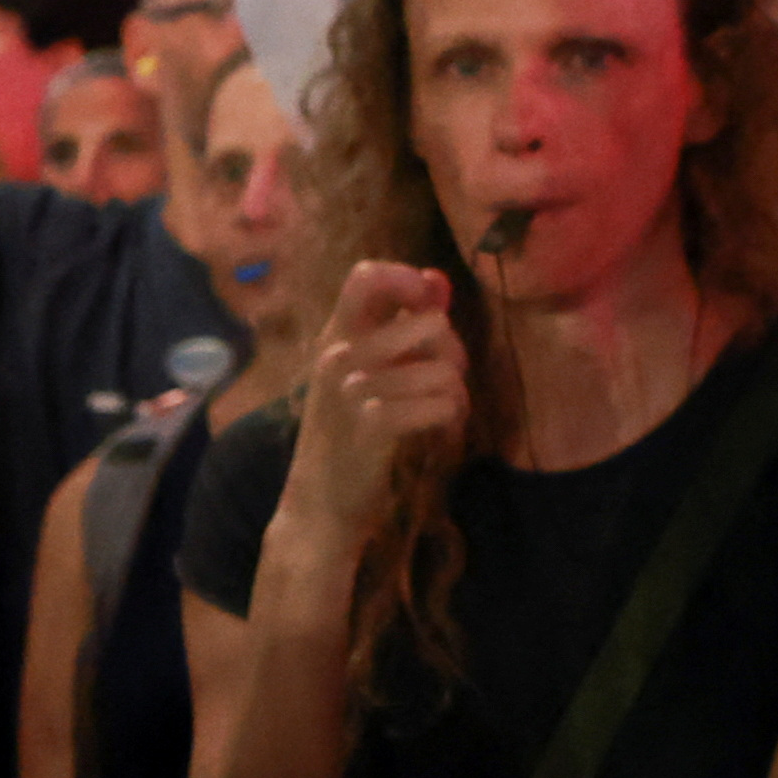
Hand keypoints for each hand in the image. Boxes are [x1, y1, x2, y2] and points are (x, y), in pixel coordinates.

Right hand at [284, 261, 471, 540]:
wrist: (320, 502)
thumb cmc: (347, 429)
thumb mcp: (367, 369)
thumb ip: (402, 321)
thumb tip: (436, 279)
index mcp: (336, 335)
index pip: (365, 276)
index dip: (410, 281)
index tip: (426, 309)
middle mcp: (338, 356)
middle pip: (430, 322)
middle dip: (453, 349)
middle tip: (445, 376)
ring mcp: (352, 391)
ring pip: (444, 367)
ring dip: (456, 389)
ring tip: (444, 404)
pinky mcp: (372, 427)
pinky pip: (441, 402)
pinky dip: (451, 413)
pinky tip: (441, 425)